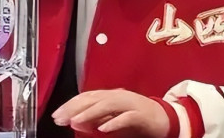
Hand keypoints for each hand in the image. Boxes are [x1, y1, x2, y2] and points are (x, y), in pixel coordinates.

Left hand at [52, 88, 169, 136]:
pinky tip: (102, 128)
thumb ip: (96, 119)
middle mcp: (120, 96)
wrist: (166, 118)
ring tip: (75, 122)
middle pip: (94, 98)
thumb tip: (77, 122)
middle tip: (60, 118)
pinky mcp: (142, 114)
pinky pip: (127, 117)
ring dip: (90, 113)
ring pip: (108, 105)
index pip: (87, 96)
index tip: (57, 115)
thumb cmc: (138, 119)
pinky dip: (114, 122)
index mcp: (111, 95)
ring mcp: (131, 103)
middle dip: (75, 108)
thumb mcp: (113, 119)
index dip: (71, 104)